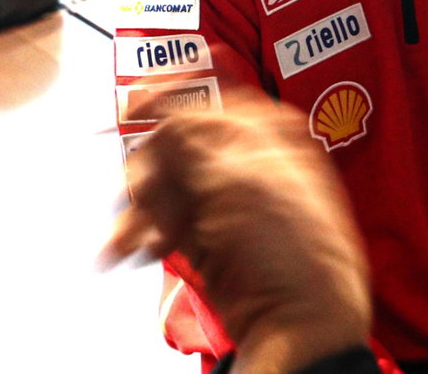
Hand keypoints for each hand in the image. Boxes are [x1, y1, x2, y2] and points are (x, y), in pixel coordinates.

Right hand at [102, 89, 371, 373]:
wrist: (299, 326)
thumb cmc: (296, 253)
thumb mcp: (246, 184)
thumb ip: (200, 144)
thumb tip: (167, 118)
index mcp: (269, 141)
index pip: (213, 104)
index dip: (171, 100)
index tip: (134, 107)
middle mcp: (244, 168)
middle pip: (177, 148)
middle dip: (148, 169)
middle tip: (139, 193)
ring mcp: (222, 205)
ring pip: (163, 187)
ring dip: (138, 209)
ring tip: (127, 239)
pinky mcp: (203, 241)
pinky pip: (159, 224)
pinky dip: (141, 235)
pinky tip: (135, 250)